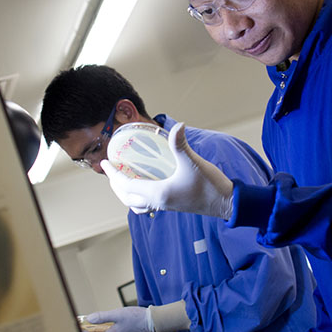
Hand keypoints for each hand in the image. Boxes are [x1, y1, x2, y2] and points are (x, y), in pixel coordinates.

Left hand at [101, 123, 233, 218]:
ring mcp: (166, 206)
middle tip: (111, 170)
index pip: (126, 185)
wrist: (227, 203)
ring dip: (126, 194)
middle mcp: (159, 202)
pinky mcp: (172, 206)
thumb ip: (181, 144)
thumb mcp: (194, 163)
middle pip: (127, 198)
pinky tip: (146, 185)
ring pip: (136, 205)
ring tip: (123, 180)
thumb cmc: (211, 185)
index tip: (104, 163)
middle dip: (116, 185)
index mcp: (158, 193)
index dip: (113, 174)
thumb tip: (177, 125)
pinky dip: (139, 198)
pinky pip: (148, 206)